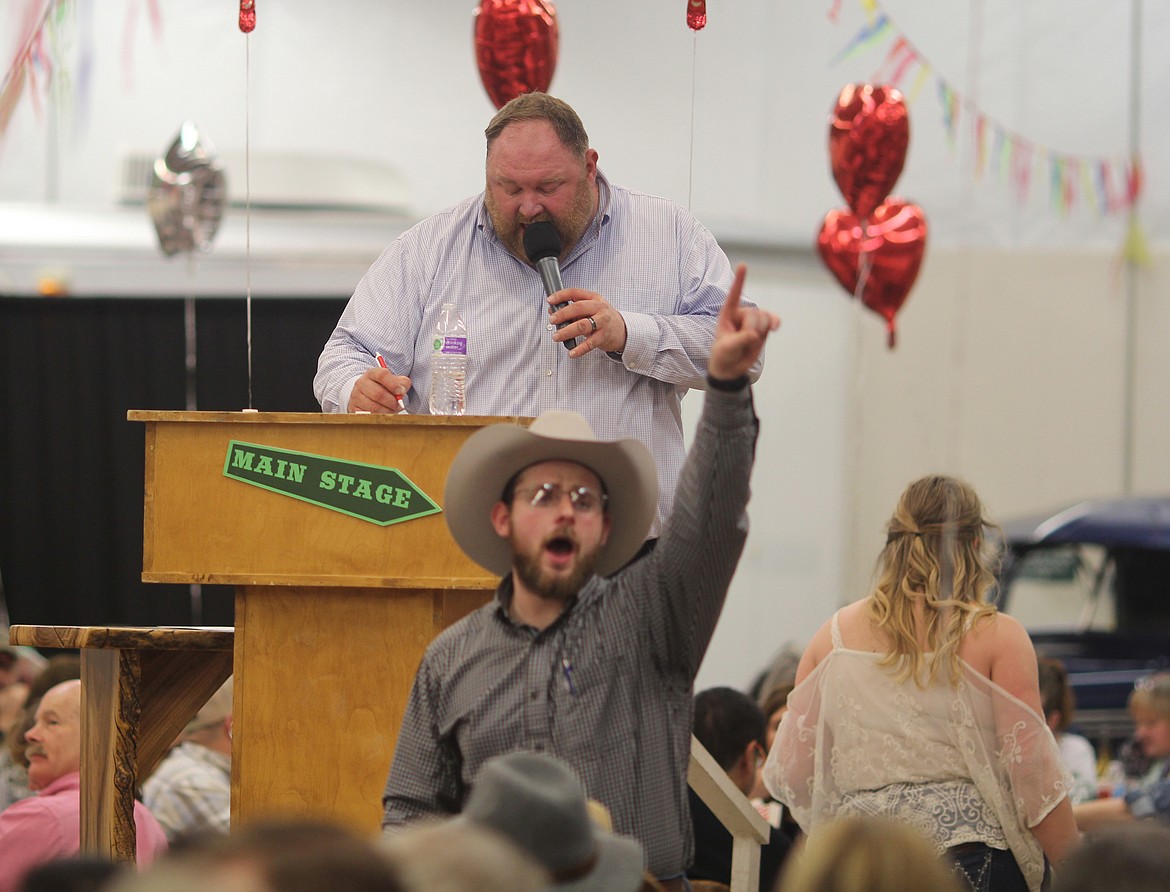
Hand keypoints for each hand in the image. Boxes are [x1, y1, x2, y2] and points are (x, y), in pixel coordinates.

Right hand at [348, 366, 409, 413]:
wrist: (366, 394)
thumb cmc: (383, 388)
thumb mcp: (394, 382)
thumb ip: (402, 383)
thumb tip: (402, 390)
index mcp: (372, 373)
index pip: (382, 375)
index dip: (393, 384)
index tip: (401, 392)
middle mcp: (361, 383)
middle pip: (379, 394)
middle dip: (392, 402)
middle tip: (399, 405)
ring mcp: (355, 396)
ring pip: (374, 407)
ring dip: (387, 411)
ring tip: (392, 410)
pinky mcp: (353, 408)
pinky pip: (368, 416)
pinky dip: (378, 417)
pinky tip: (383, 414)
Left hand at [548, 289, 627, 357]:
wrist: (622, 330)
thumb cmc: (603, 318)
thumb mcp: (590, 309)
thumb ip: (572, 309)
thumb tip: (552, 310)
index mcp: (593, 298)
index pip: (575, 293)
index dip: (561, 295)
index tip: (550, 300)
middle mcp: (599, 308)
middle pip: (578, 308)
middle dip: (563, 314)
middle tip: (552, 319)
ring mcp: (602, 322)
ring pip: (582, 325)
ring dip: (567, 331)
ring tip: (557, 336)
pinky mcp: (604, 336)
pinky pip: (590, 343)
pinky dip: (579, 349)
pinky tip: (572, 352)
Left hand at [709, 264, 778, 380]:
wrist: (732, 368)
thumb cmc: (723, 355)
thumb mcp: (727, 348)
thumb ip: (740, 340)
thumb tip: (754, 334)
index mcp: (727, 314)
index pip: (734, 295)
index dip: (739, 280)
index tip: (743, 265)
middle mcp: (741, 314)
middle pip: (754, 314)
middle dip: (752, 329)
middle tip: (742, 342)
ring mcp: (754, 320)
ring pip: (764, 318)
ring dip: (761, 330)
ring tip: (751, 342)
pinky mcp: (763, 328)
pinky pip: (772, 321)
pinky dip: (775, 322)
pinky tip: (775, 327)